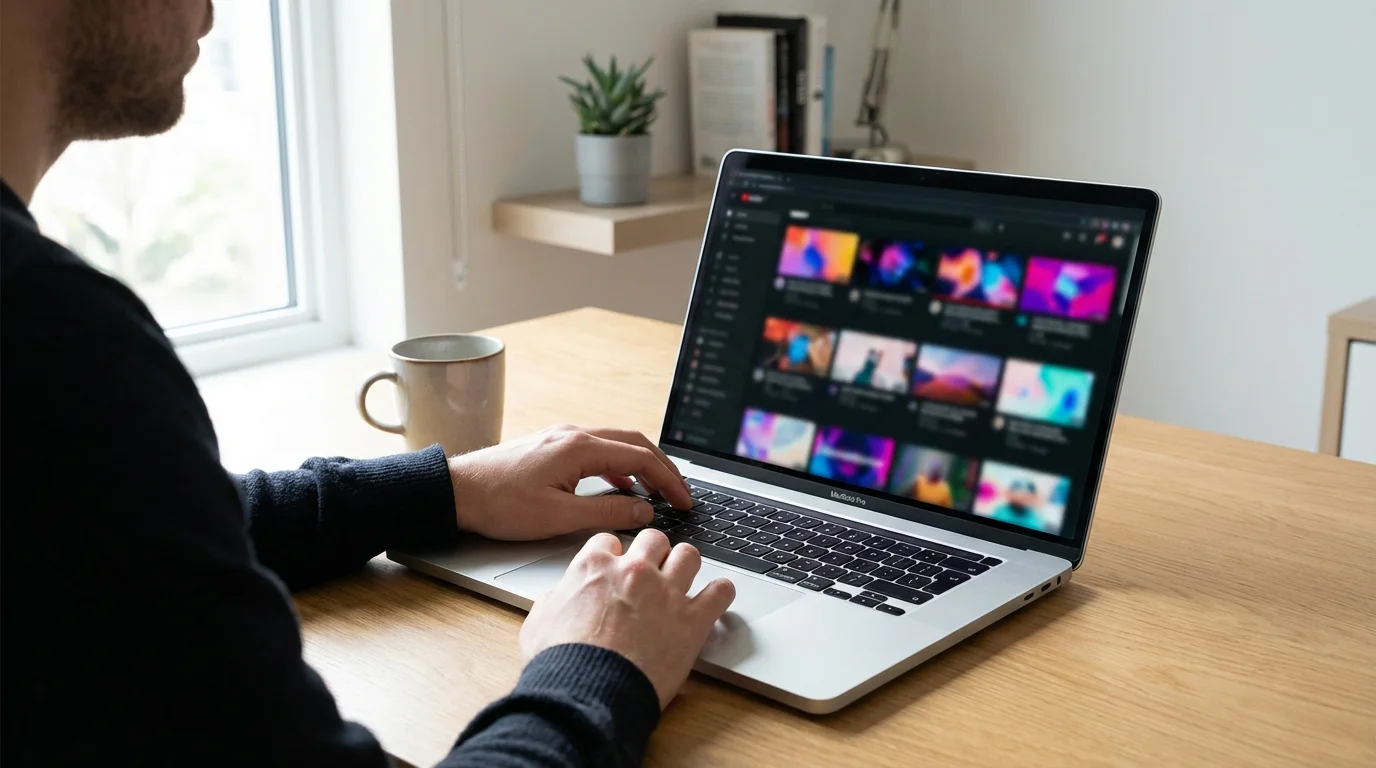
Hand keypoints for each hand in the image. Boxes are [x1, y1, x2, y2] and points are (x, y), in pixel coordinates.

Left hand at [447, 424, 693, 539]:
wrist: (456, 492)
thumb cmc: (500, 504)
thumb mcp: (559, 517)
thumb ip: (607, 512)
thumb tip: (644, 511)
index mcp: (579, 448)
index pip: (640, 458)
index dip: (669, 481)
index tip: (684, 501)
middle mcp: (574, 434)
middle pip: (634, 444)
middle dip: (663, 469)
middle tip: (681, 495)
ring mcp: (562, 437)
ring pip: (616, 444)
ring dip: (642, 466)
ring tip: (658, 492)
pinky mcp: (551, 446)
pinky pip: (598, 450)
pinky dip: (619, 466)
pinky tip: (621, 487)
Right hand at [520, 529, 735, 708]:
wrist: (586, 694)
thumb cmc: (561, 663)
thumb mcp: (539, 622)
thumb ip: (554, 600)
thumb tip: (559, 598)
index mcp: (595, 567)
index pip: (610, 540)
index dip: (613, 554)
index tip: (616, 565)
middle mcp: (634, 572)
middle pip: (654, 540)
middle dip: (653, 553)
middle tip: (652, 571)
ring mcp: (666, 593)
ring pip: (689, 555)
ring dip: (686, 565)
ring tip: (683, 579)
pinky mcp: (692, 621)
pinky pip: (721, 592)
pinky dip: (721, 593)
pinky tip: (716, 598)